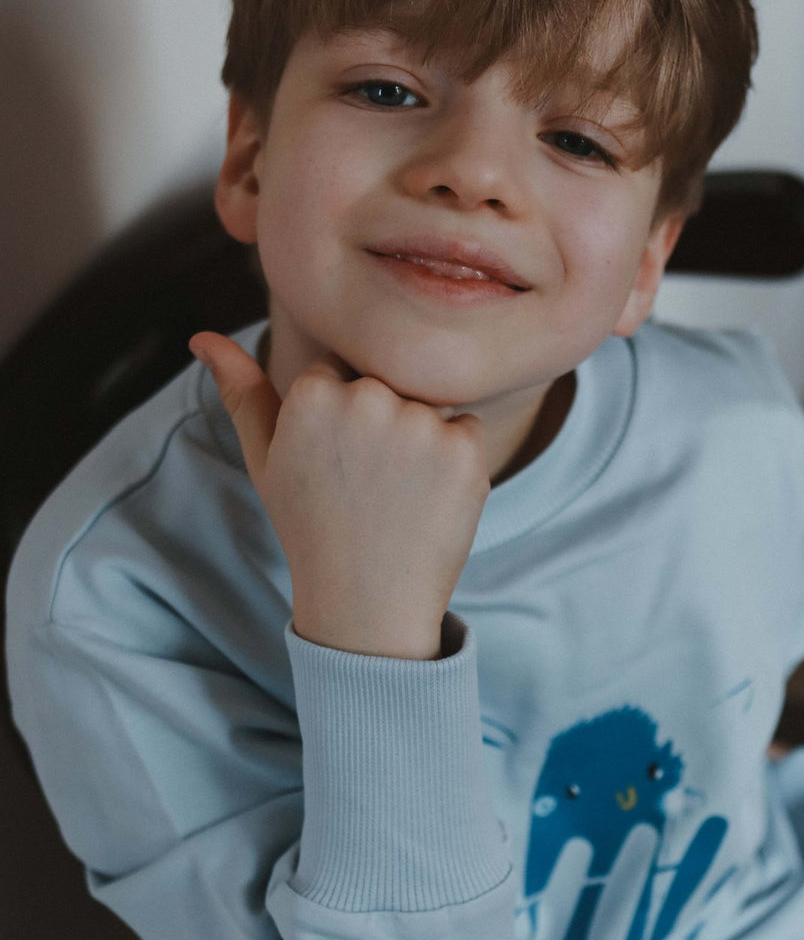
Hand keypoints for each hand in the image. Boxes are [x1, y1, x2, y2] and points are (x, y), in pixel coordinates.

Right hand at [189, 333, 489, 657]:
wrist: (366, 602)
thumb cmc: (311, 529)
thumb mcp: (265, 461)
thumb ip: (241, 392)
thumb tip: (202, 337)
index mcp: (312, 393)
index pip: (340, 373)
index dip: (342, 421)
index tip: (337, 465)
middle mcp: (365, 398)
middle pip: (386, 384)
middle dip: (382, 426)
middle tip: (368, 486)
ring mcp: (418, 423)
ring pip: (427, 408)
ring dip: (420, 444)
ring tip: (397, 497)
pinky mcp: (463, 448)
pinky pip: (466, 431)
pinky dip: (455, 463)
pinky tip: (429, 502)